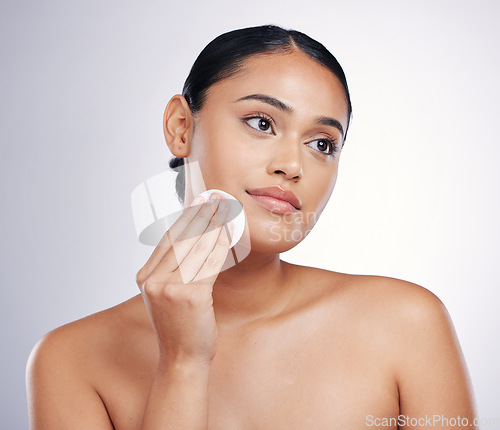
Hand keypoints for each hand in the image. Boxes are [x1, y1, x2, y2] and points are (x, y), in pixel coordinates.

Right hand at [136, 194, 231, 365]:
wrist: (182, 358)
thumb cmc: (181, 325)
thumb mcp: (169, 293)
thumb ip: (174, 268)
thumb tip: (193, 236)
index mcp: (145, 277)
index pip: (167, 239)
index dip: (185, 218)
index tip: (198, 202)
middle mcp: (152, 280)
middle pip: (181, 239)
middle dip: (200, 216)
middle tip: (215, 198)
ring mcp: (168, 288)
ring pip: (196, 248)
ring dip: (213, 226)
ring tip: (225, 210)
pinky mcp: (189, 295)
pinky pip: (209, 264)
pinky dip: (221, 246)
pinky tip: (230, 233)